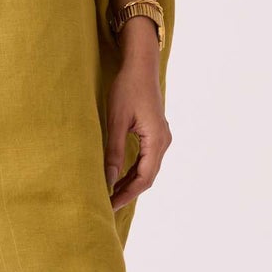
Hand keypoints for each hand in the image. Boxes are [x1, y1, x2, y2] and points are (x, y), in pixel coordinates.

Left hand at [104, 23, 170, 210]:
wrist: (140, 66)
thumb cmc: (127, 88)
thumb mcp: (116, 120)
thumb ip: (113, 152)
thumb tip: (108, 180)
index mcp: (157, 140)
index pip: (143, 178)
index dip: (126, 194)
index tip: (109, 205)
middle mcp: (163, 141)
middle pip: (147, 177)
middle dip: (128, 192)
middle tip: (107, 205)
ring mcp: (162, 138)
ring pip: (147, 169)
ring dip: (130, 183)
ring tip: (110, 195)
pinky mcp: (156, 133)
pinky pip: (146, 159)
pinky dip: (133, 171)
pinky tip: (119, 177)